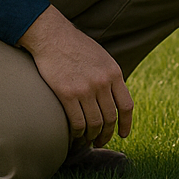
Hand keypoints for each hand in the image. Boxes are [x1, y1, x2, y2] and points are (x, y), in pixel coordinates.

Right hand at [18, 5, 133, 147]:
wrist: (53, 36)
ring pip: (94, 123)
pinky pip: (77, 122)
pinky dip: (78, 133)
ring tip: (88, 141)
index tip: (123, 134)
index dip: (126, 124)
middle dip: (106, 134)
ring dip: (92, 137)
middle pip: (110, 118)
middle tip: (101, 142)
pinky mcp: (67, 94)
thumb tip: (114, 99)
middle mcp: (103, 82)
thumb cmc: (76, 47)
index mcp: (114, 73)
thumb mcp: (102, 58)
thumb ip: (110, 78)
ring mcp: (85, 89)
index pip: (126, 106)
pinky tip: (75, 136)